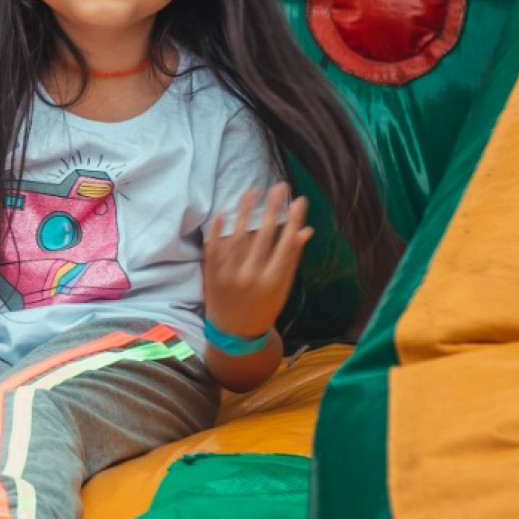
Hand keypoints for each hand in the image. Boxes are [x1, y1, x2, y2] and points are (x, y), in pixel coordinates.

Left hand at [202, 183, 312, 339]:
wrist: (234, 332)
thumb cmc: (264, 307)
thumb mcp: (283, 287)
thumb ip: (292, 259)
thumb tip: (307, 230)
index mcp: (273, 280)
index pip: (286, 244)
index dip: (294, 220)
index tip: (300, 200)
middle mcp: (251, 275)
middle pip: (263, 235)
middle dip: (273, 208)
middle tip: (280, 186)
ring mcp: (229, 273)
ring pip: (238, 235)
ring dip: (245, 210)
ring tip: (253, 190)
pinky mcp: (211, 271)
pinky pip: (214, 245)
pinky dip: (219, 228)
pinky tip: (224, 210)